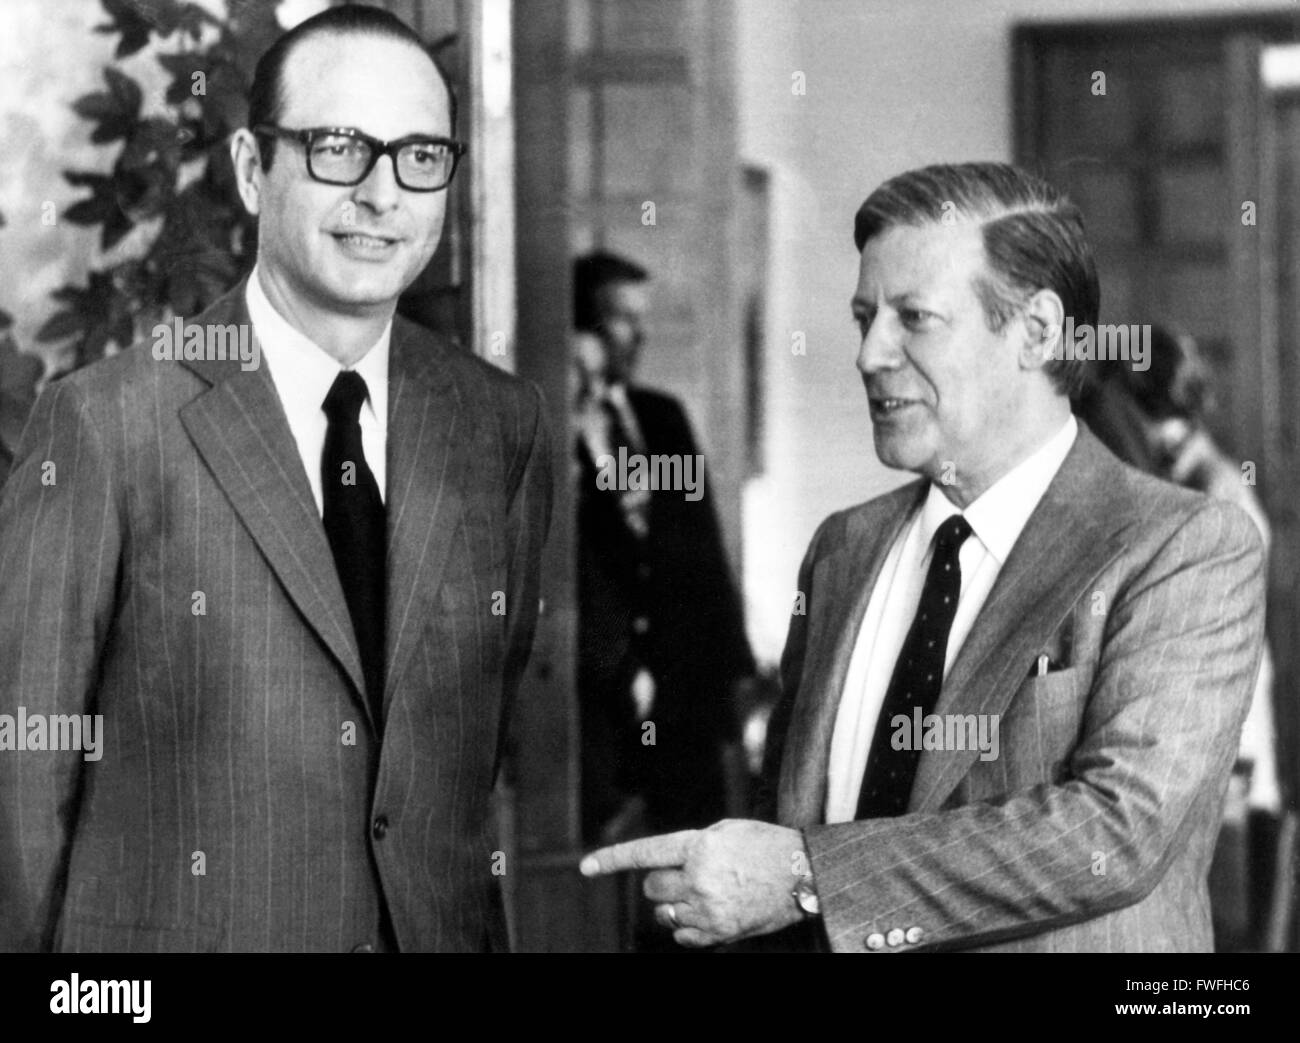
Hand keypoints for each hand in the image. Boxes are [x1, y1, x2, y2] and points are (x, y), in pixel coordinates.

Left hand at [579, 819, 809, 946]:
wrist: (803, 874)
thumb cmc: (765, 846)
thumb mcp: (725, 832)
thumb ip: (691, 845)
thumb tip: (665, 862)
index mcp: (699, 846)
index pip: (645, 853)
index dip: (612, 859)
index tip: (586, 867)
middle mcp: (699, 879)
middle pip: (652, 888)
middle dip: (662, 882)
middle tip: (687, 875)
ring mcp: (708, 909)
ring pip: (665, 913)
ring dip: (676, 904)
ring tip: (704, 893)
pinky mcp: (719, 932)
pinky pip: (682, 935)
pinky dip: (688, 926)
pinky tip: (709, 911)